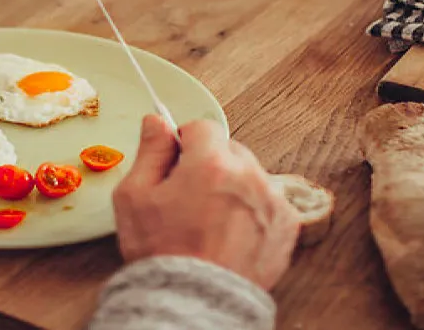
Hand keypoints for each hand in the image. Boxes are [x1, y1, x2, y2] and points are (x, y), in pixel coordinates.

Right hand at [112, 115, 300, 290]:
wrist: (194, 301)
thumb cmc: (162, 252)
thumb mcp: (135, 197)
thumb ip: (150, 152)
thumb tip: (157, 122)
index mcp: (212, 163)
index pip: (202, 127)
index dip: (185, 144)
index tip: (178, 163)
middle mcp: (249, 176)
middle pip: (229, 150)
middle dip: (210, 165)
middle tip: (190, 198)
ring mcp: (273, 201)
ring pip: (250, 175)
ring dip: (234, 187)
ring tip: (211, 221)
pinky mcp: (287, 225)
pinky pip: (269, 202)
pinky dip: (253, 211)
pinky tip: (231, 233)